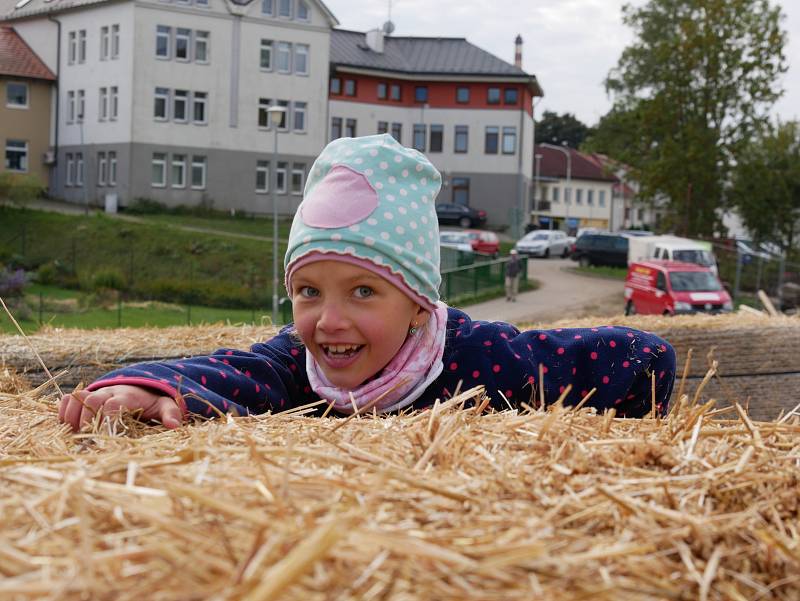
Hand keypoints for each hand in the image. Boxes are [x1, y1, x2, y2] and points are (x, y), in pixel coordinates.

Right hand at [58, 385, 183, 431]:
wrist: (139, 388)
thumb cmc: (151, 402)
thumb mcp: (165, 405)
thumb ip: (171, 413)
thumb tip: (174, 426)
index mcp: (128, 396)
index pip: (113, 404)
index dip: (107, 420)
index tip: (106, 437)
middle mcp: (109, 392)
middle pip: (92, 400)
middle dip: (87, 420)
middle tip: (88, 440)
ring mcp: (95, 393)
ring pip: (77, 398)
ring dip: (72, 417)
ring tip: (75, 435)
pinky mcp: (84, 397)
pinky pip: (68, 399)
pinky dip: (63, 412)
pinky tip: (68, 427)